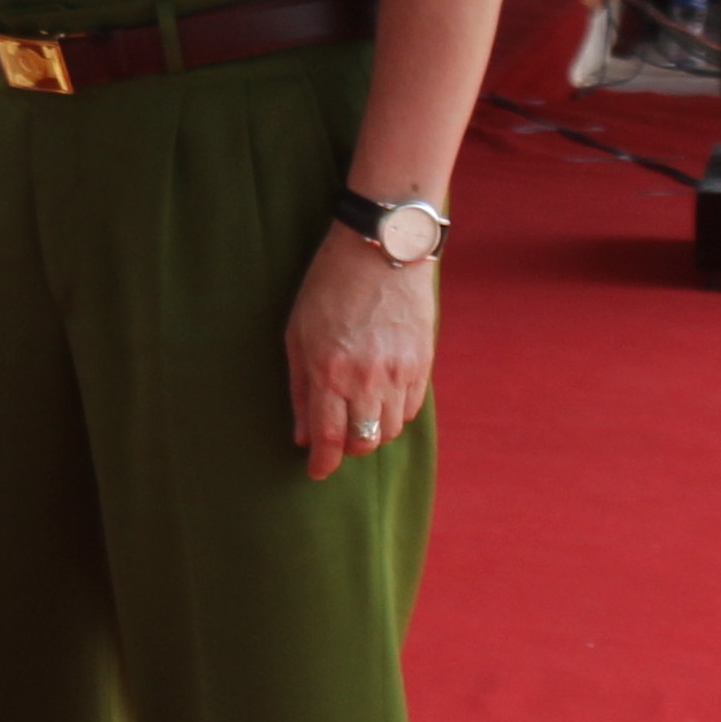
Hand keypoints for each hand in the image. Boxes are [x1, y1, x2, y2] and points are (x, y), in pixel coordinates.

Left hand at [286, 222, 435, 481]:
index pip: (329, 437)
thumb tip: (302, 437)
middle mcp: (367, 378)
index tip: (315, 471)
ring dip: (372, 431)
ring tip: (357, 412)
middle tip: (335, 438)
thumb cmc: (328, 288)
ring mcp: (399, 371)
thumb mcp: (297, 334)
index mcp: (330, 371)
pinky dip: (394, 413)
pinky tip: (380, 397)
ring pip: (390, 429)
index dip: (322, 462)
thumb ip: (300, 389)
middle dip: (347, 448)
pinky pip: (411, 409)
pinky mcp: (422, 363)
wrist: (381, 250)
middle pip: (364, 441)